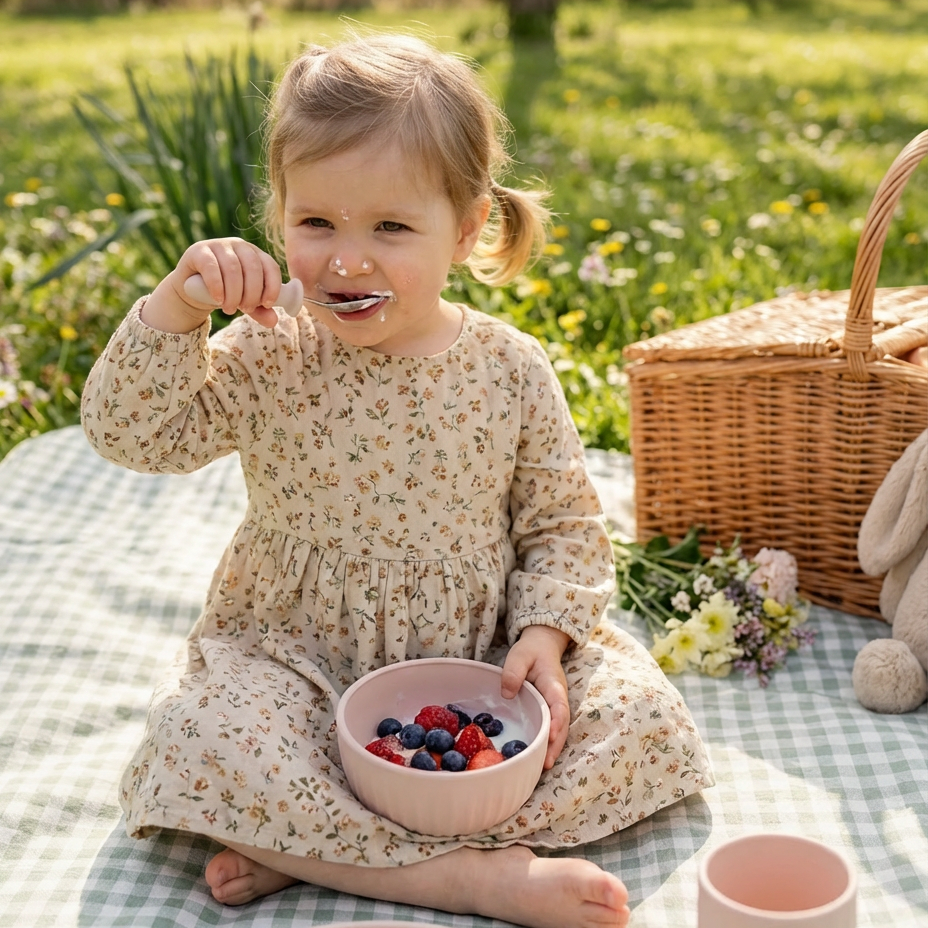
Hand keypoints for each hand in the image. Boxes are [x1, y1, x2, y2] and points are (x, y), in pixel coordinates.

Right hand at [141, 238, 283, 333]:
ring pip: (233, 268)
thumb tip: (273, 321)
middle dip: (252, 293)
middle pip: (253, 267)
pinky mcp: (199, 251)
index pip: (270, 266)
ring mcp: (218, 245)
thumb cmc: (224, 292)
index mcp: (255, 254)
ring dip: (234, 293)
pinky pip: (211, 266)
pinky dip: (217, 286)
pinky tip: (218, 299)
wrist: (192, 289)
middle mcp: (239, 245)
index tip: (267, 304)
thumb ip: (259, 310)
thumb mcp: (243, 301)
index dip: (272, 286)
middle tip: (246, 310)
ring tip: (230, 309)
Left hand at [500, 625, 571, 769]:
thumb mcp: (520, 655)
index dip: (557, 722)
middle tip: (546, 763)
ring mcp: (554, 706)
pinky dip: (546, 743)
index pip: (559, 705)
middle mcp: (558, 698)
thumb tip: (507, 694)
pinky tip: (536, 756)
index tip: (551, 736)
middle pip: (562, 725)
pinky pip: (550, 728)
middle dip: (555, 745)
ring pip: (558, 730)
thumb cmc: (531, 651)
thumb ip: (513, 672)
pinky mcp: (548, 710)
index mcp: (554, 685)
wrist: (542, 646)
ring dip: (552, 748)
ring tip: (543, 767)